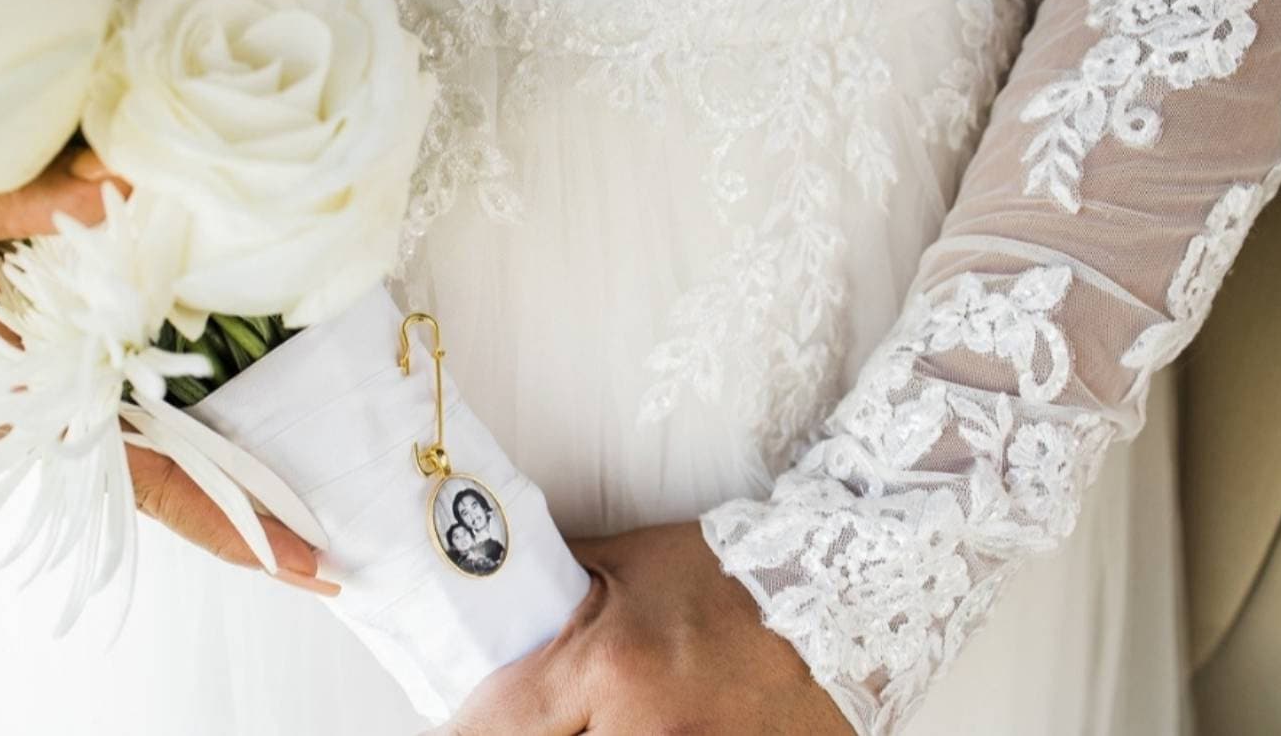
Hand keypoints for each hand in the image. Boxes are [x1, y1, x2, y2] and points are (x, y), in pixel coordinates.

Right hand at [0, 153, 332, 594]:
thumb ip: (32, 206)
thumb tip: (127, 185)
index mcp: (10, 407)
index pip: (139, 476)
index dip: (225, 519)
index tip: (302, 561)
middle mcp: (28, 433)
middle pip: (155, 490)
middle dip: (238, 524)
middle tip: (327, 565)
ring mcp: (26, 425)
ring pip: (136, 468)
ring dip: (210, 494)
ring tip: (290, 531)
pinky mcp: (22, 401)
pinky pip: (107, 431)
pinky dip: (165, 448)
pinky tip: (211, 457)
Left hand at [438, 524, 849, 735]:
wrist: (828, 602)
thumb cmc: (728, 577)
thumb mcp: (633, 561)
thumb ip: (564, 575)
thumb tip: (502, 576)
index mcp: (605, 669)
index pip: (495, 727)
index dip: (463, 732)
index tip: (451, 727)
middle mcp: (637, 733)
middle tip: (522, 717)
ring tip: (586, 717)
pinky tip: (623, 727)